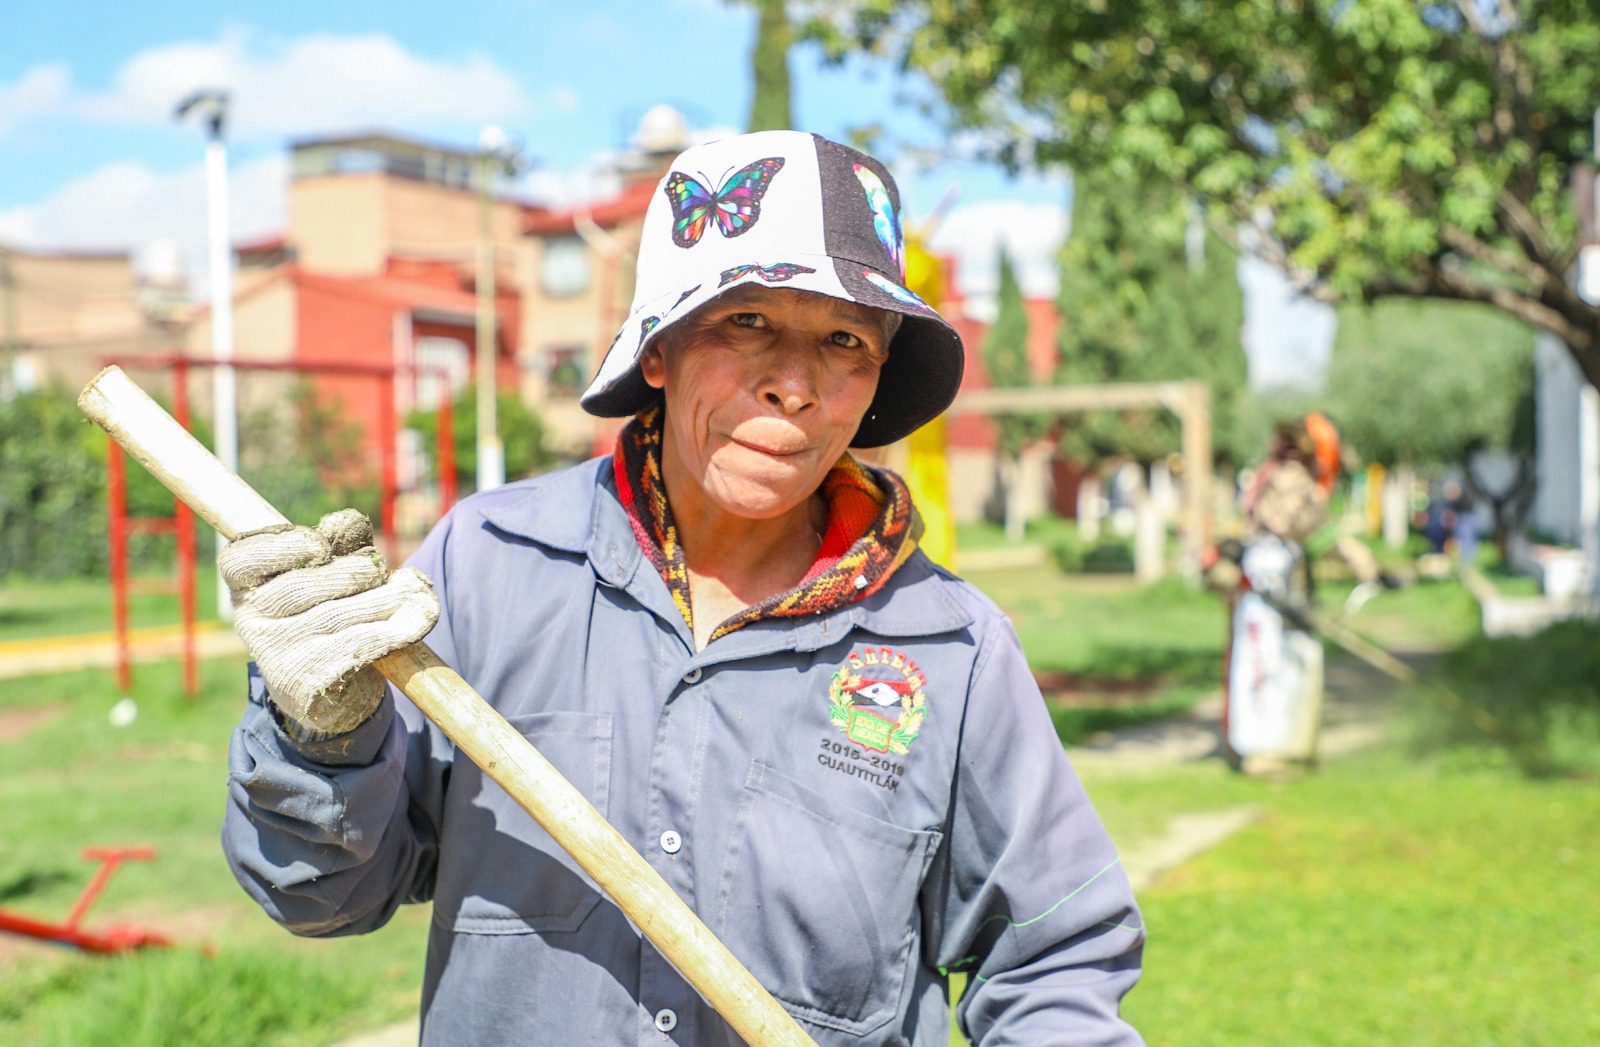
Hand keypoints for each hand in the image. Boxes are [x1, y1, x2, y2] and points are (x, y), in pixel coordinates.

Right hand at [219, 509, 438, 734]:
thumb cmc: (332, 612)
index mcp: (246, 587)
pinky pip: (358, 646)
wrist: (336, 690)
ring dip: (384, 598)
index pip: (241, 560)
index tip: (322, 545)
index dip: (283, 547)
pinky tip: (420, 618)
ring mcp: (276, 656)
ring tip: (413, 592)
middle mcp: (252, 623)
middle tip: (380, 570)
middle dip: (353, 572)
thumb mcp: (332, 572)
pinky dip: (397, 628)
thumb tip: (347, 520)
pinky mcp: (307, 684)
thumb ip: (339, 543)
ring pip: (335, 616)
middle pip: (300, 587)